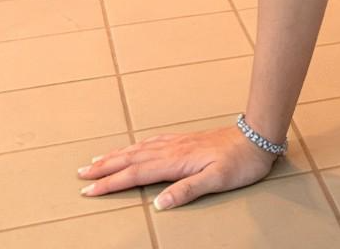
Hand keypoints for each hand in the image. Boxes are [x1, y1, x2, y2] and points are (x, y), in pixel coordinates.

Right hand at [76, 124, 278, 209]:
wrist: (258, 136)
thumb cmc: (240, 162)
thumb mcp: (217, 180)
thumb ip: (187, 190)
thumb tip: (159, 204)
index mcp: (176, 161)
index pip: (136, 173)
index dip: (112, 182)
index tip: (89, 189)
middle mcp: (173, 149)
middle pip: (132, 158)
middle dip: (105, 167)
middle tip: (81, 173)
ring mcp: (178, 143)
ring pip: (140, 148)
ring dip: (117, 155)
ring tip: (97, 160)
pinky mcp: (186, 140)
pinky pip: (153, 142)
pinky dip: (137, 146)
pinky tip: (134, 147)